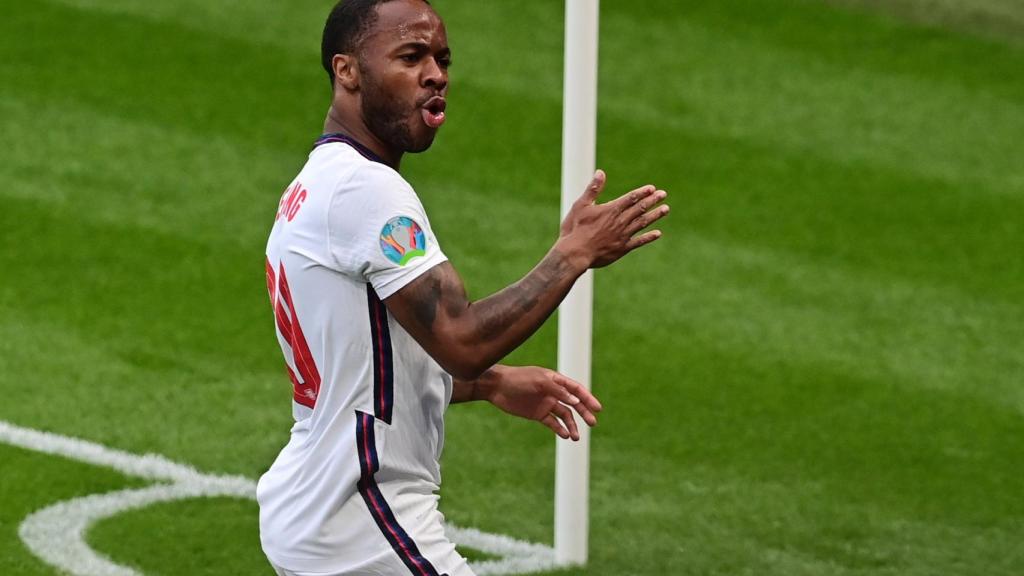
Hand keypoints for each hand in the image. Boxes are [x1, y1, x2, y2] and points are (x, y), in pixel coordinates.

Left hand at [480, 365, 601, 440]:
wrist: (496, 387)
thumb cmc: (518, 379)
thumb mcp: (539, 382)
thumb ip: (558, 391)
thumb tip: (575, 402)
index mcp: (555, 380)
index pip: (576, 389)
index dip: (588, 398)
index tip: (597, 408)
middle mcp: (553, 392)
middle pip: (574, 404)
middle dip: (584, 413)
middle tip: (593, 423)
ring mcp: (546, 403)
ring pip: (564, 416)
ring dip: (571, 425)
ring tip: (576, 437)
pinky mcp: (538, 414)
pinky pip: (552, 423)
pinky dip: (559, 429)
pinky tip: (565, 435)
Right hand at [557, 169, 668, 268]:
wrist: (576, 253)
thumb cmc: (576, 228)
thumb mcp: (581, 205)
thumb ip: (593, 189)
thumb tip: (600, 172)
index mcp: (611, 210)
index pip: (630, 198)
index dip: (642, 192)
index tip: (652, 188)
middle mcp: (620, 221)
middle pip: (640, 208)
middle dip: (652, 200)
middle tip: (663, 194)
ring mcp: (623, 235)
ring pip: (642, 223)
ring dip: (655, 215)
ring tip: (666, 209)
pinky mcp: (622, 248)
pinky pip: (639, 242)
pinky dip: (648, 237)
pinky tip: (658, 233)